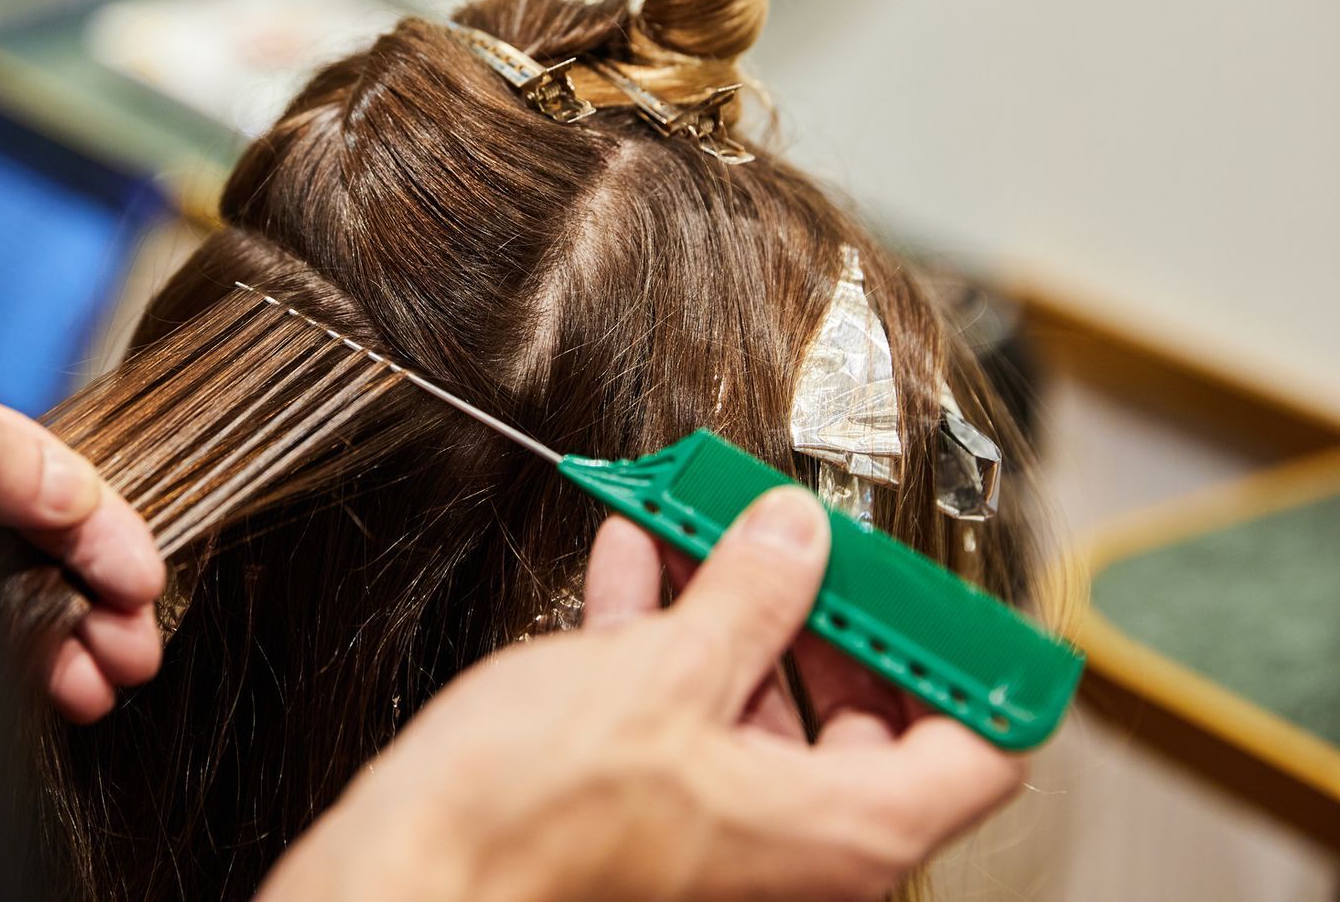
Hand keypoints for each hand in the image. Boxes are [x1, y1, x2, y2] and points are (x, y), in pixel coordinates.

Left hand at [0, 333, 165, 722]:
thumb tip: (76, 496)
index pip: (43, 472)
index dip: (103, 530)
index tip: (144, 583)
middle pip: (34, 539)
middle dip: (96, 601)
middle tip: (135, 657)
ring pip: (4, 592)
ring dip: (59, 642)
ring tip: (95, 692)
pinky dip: (9, 659)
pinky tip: (43, 689)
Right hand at [261, 488, 1024, 901]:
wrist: (414, 866)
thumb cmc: (530, 814)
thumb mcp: (662, 674)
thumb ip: (750, 597)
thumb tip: (798, 541)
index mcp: (836, 834)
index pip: (978, 755)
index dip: (972, 663)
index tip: (945, 594)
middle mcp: (792, 847)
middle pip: (867, 719)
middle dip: (832, 613)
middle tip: (810, 541)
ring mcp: (720, 831)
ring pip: (766, 705)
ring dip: (739, 609)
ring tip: (713, 526)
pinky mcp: (652, 810)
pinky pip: (691, 713)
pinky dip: (672, 634)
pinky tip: (637, 563)